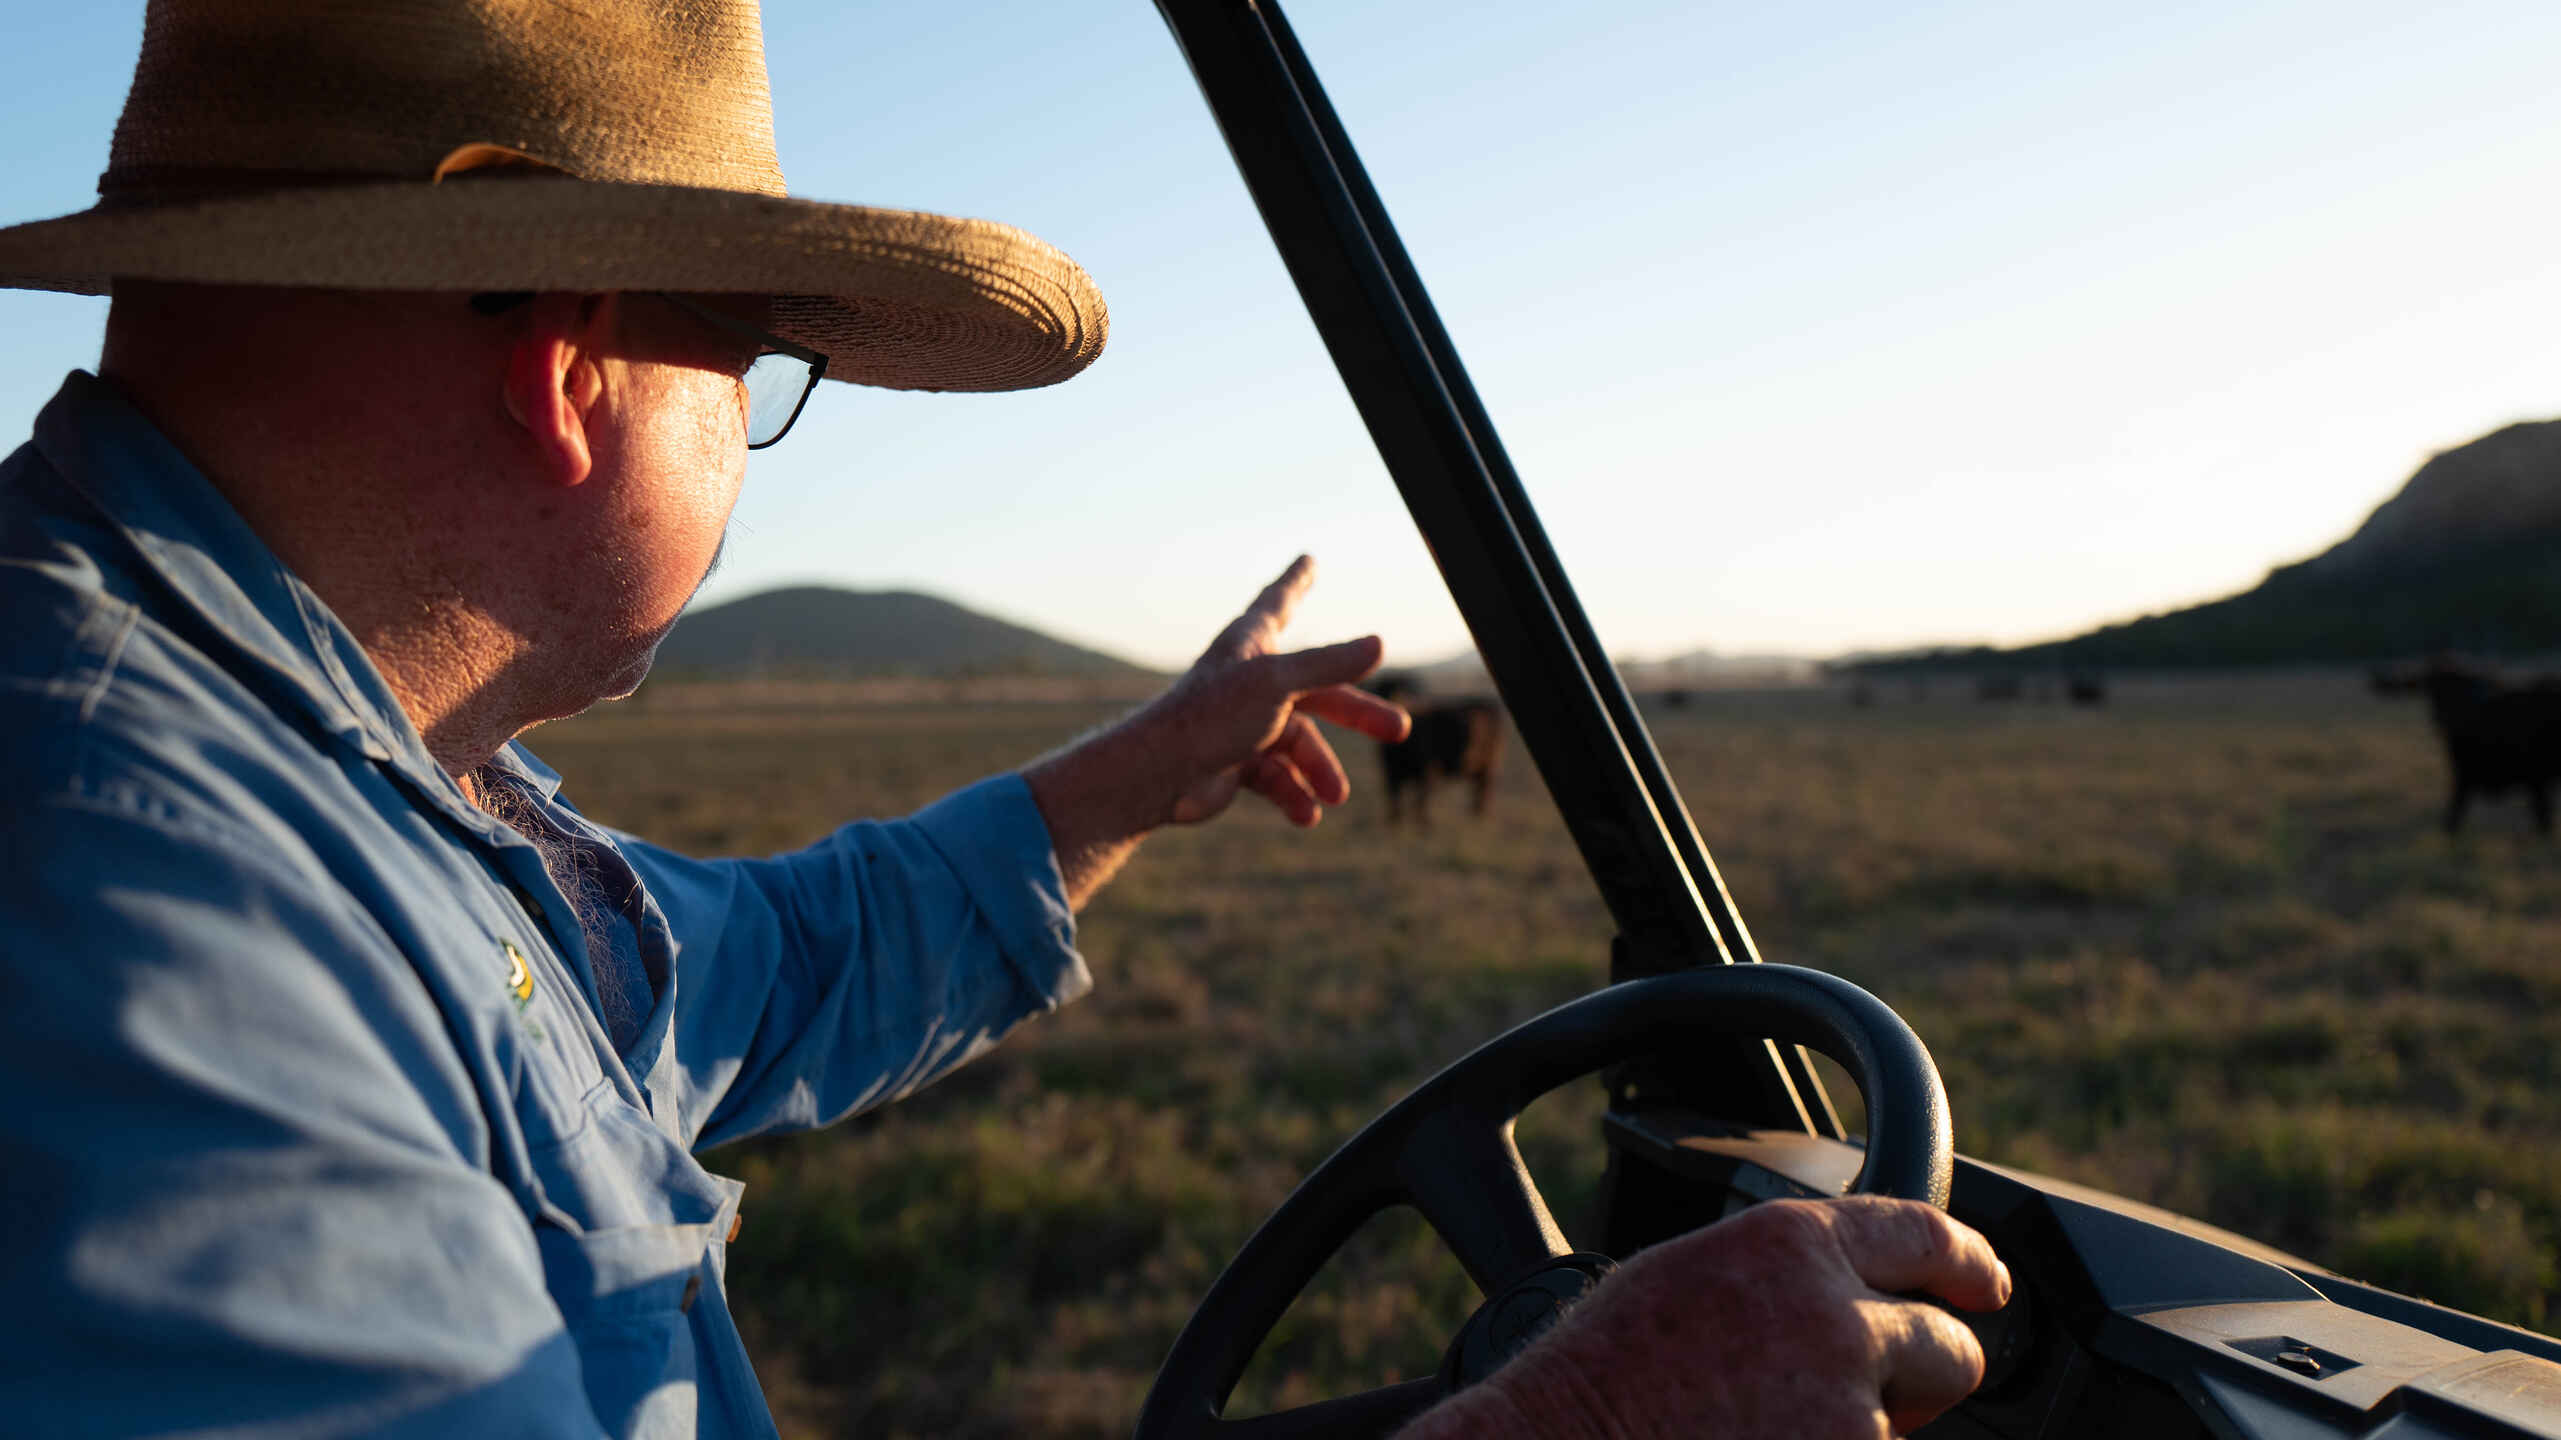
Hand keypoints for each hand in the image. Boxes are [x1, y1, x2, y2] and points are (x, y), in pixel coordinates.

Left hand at [1151, 555, 1409, 827]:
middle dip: (1359, 712)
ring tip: (1335, 795)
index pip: (1280, 601)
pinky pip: (1278, 777)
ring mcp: (1245, 723)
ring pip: (1301, 742)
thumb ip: (1328, 666)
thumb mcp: (1278, 685)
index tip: (1308, 559)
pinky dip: (1293, 794)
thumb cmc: (1211, 717)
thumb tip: (1379, 645)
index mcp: (1252, 645)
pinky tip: (1307, 814)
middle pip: (1319, 690)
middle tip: (1400, 729)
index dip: (1296, 580)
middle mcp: (1251, 680)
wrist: (1161, 777)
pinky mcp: (1238, 763)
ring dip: (1320, 769)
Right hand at [1407, 1197, 2011, 1439]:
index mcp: (1791, 1244)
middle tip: (1870, 1398)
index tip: (1987, 1285)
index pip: (1925, 1234)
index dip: (1969, 1263)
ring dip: (1857, 1434)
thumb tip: (1850, 1289)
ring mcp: (1846, 1411)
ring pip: (1900, 1428)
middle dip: (1923, 1377)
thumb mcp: (1689, 1277)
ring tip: (1763, 1428)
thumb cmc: (1600, 1376)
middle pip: (1949, 1345)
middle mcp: (1834, 1317)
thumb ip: (1785, 1274)